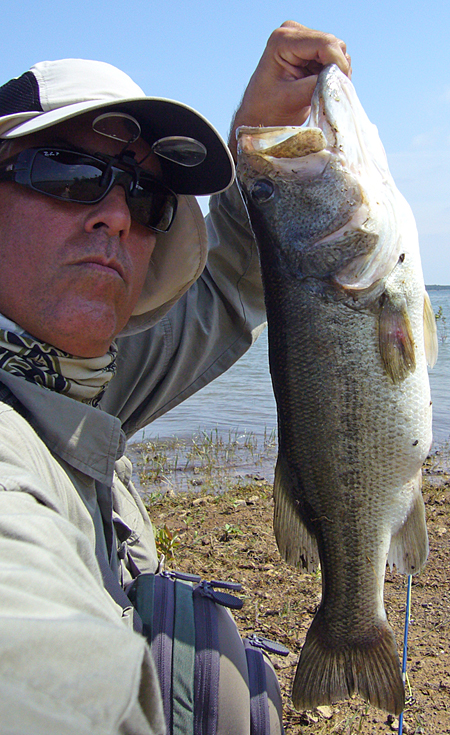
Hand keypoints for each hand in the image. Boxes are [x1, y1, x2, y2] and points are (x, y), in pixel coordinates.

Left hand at [228, 21, 350, 159]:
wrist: (259, 117)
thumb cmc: (267, 110)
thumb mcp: (291, 99)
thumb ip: (315, 86)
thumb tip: (339, 79)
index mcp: (283, 40)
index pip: (324, 43)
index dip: (338, 64)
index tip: (341, 86)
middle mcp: (293, 34)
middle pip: (334, 45)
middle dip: (337, 69)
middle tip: (329, 93)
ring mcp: (303, 41)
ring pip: (338, 52)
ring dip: (336, 73)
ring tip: (320, 91)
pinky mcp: (311, 52)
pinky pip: (335, 60)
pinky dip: (334, 75)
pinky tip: (320, 88)